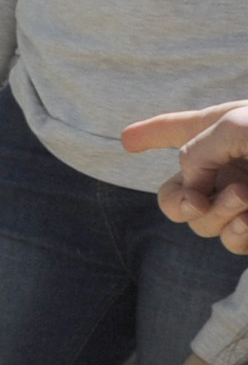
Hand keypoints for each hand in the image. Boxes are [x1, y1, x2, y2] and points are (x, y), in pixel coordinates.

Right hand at [125, 102, 247, 252]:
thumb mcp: (233, 125)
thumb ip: (195, 154)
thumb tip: (191, 192)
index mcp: (220, 131)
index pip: (175, 129)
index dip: (150, 133)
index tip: (128, 140)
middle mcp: (227, 166)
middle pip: (176, 193)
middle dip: (177, 202)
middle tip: (196, 201)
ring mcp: (243, 198)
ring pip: (201, 222)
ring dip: (215, 213)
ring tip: (244, 195)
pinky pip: (230, 240)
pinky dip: (234, 234)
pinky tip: (247, 221)